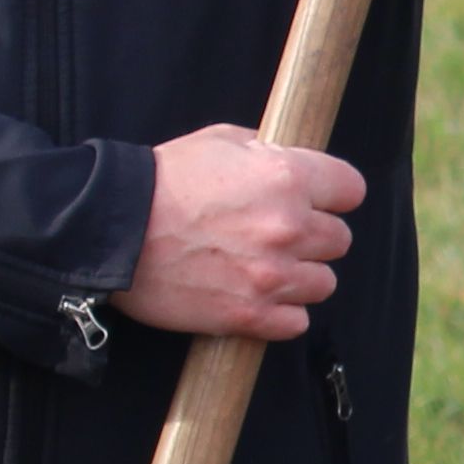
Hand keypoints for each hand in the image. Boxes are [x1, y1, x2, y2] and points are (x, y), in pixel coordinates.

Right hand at [128, 125, 365, 341]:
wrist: (112, 231)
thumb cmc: (162, 180)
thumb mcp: (220, 141)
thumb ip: (267, 153)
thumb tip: (291, 161)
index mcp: (287, 177)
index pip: (351, 189)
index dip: (332, 193)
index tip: (316, 199)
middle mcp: (289, 228)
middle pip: (339, 240)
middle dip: (313, 236)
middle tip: (276, 234)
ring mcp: (272, 276)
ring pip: (323, 284)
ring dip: (300, 277)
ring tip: (263, 267)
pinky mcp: (251, 316)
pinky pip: (297, 322)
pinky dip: (281, 313)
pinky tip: (255, 295)